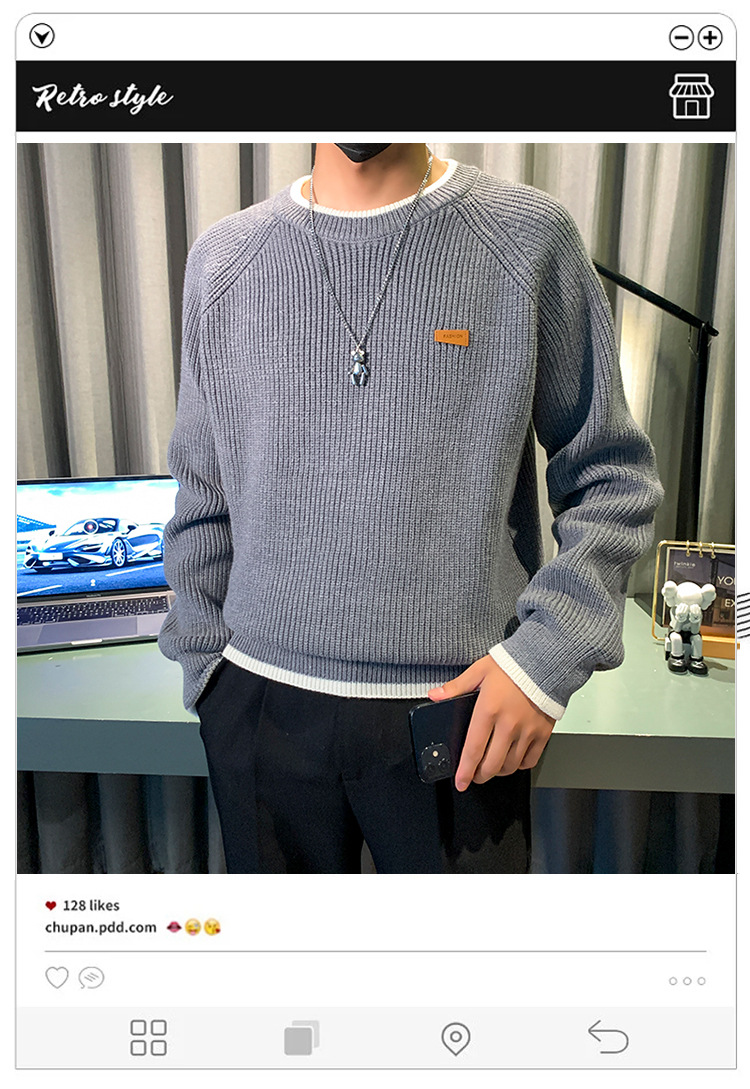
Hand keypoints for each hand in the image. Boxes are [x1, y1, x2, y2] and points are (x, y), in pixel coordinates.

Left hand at [427, 655, 555, 790]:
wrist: (546, 660)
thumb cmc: (513, 665)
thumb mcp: (479, 671)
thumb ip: (456, 687)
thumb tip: (435, 696)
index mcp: (489, 710)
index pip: (473, 749)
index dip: (465, 771)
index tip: (460, 782)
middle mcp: (508, 724)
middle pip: (492, 764)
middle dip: (480, 776)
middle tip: (474, 776)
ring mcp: (527, 731)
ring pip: (510, 766)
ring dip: (498, 771)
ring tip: (491, 766)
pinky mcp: (543, 734)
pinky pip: (530, 760)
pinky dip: (519, 765)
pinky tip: (512, 759)